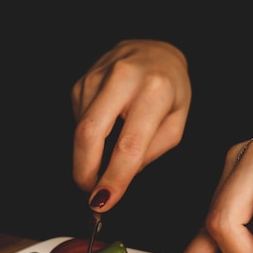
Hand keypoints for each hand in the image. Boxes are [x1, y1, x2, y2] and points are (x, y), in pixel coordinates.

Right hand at [71, 39, 190, 210]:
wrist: (156, 51)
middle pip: (89, 135)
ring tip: (104, 161)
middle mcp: (122, 78)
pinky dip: (87, 140)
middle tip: (91, 194)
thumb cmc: (170, 90)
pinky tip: (104, 133)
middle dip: (85, 172)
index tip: (103, 202)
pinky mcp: (80, 83)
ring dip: (86, 158)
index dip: (113, 178)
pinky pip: (77, 122)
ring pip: (79, 132)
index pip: (128, 145)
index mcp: (154, 90)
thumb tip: (117, 178)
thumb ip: (149, 153)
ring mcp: (96, 77)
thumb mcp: (175, 125)